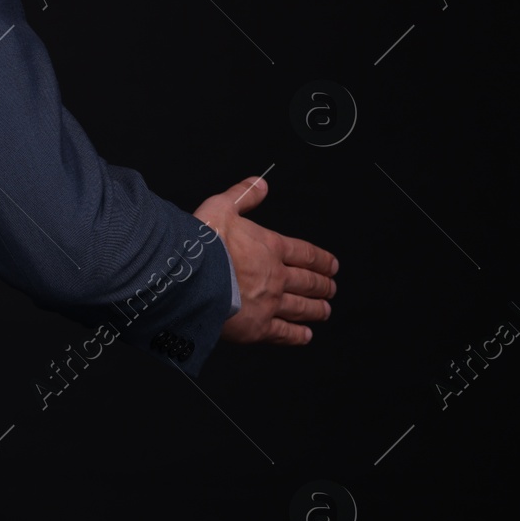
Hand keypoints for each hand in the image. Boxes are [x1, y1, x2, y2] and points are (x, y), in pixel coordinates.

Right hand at [193, 176, 337, 345]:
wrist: (187, 279)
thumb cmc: (202, 244)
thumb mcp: (221, 207)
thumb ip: (242, 195)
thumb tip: (260, 184)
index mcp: (271, 248)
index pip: (306, 254)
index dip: (322, 260)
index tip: (332, 266)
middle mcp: (276, 277)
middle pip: (308, 282)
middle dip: (322, 286)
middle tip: (331, 289)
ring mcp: (269, 303)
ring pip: (300, 308)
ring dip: (315, 310)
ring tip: (324, 311)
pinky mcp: (257, 327)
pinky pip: (283, 333)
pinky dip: (296, 335)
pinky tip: (305, 336)